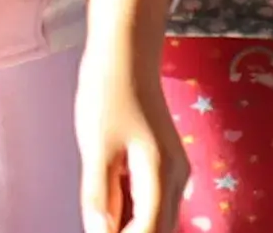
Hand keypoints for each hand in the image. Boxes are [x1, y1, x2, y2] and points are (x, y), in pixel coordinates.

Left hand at [75, 0, 179, 232]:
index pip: (148, 231)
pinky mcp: (164, 166)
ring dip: (130, 227)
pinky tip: (107, 211)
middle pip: (159, 229)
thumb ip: (99, 196)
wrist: (127, 56)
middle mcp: (176, 177)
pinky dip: (131, 214)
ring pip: (156, 219)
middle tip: (97, 227)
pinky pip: (151, 203)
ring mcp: (174, 171)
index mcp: (160, 173)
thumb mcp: (96, 148)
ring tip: (100, 218)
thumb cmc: (108, 95)